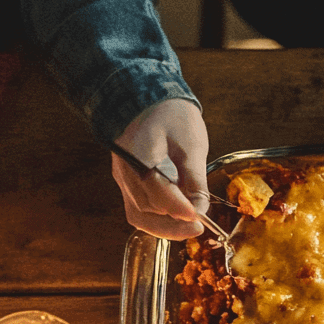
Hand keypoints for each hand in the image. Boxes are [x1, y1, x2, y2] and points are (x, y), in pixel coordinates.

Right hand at [112, 98, 209, 239]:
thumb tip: (200, 210)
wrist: (146, 95)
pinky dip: (158, 218)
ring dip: (164, 226)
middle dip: (171, 226)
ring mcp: (123, 178)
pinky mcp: (128, 181)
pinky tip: (177, 217)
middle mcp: (125, 172)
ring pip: (139, 215)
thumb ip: (195, 180)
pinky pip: (139, 208)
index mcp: (138, 157)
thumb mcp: (190, 144)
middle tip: (197, 228)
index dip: (179, 210)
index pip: (157, 194)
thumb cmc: (169, 113)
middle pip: (144, 212)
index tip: (199, 219)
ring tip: (189, 226)